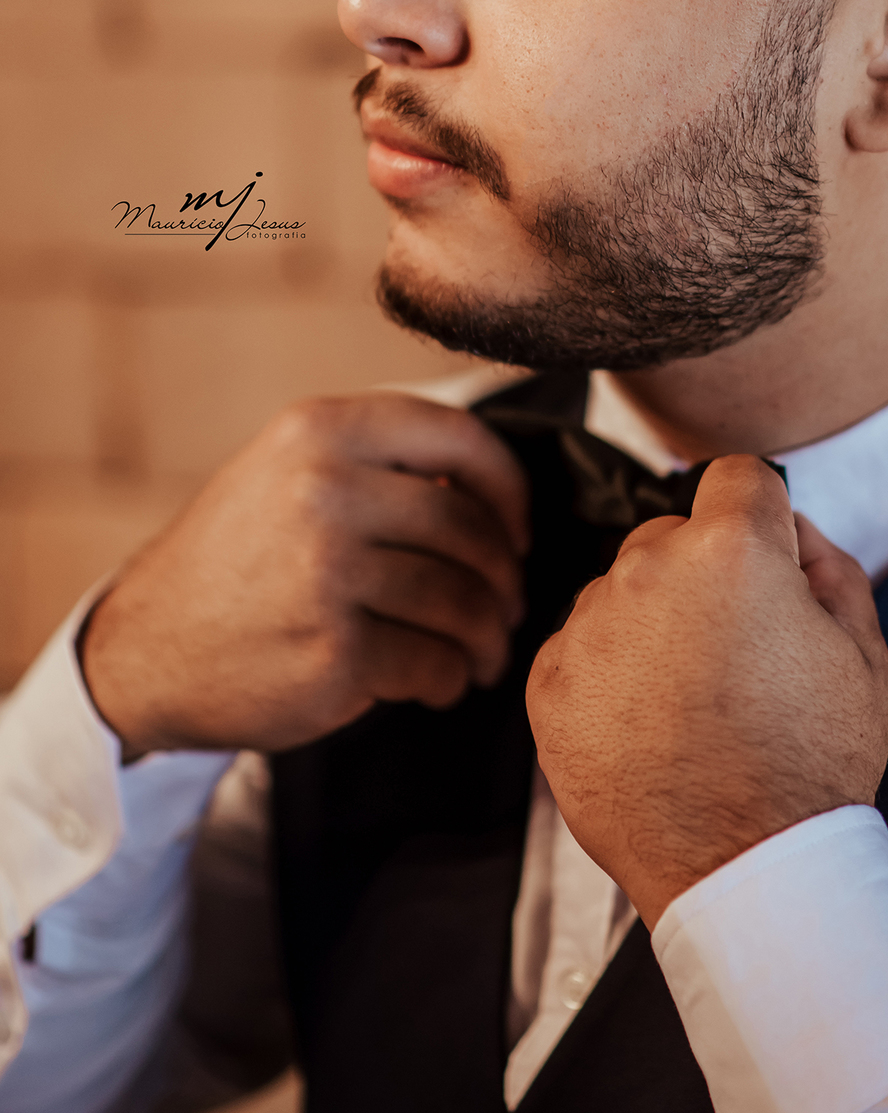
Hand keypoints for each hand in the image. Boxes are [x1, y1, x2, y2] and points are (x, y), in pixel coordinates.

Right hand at [81, 393, 528, 755]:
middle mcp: (322, 490)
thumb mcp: (288, 473)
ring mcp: (327, 571)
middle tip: (507, 606)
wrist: (145, 651)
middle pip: (467, 528)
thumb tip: (494, 487)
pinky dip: (450, 677)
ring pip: (460, 599)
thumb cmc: (239, 561)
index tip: (517, 530)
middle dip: (504, 576)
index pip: (460, 436)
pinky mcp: (334, 650)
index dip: (508, 488)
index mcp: (320, 430)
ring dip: (487, 635)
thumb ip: (379, 463)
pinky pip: (434, 661)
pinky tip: (438, 682)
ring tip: (482, 651)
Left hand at [526, 455, 887, 928]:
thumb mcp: (864, 651)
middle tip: (735, 654)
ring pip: (621, 591)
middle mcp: (647, 569)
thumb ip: (828, 564)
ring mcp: (589, 626)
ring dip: (651, 624)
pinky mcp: (548, 682)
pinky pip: (580, 647)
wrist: (743, 870)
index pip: (736, 477)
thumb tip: (790, 529)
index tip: (766, 562)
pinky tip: (648, 727)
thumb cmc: (812, 763)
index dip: (760, 517)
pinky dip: (609, 674)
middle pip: (671, 535)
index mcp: (731, 548)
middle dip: (702, 574)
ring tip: (690, 702)